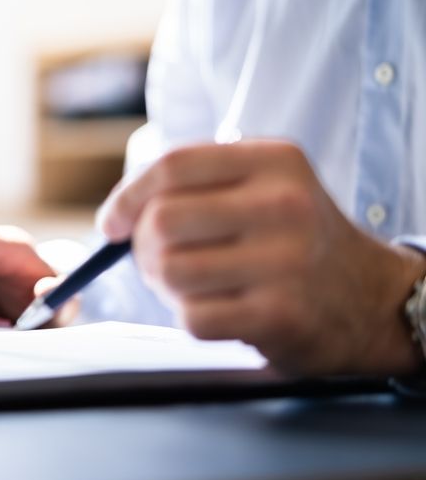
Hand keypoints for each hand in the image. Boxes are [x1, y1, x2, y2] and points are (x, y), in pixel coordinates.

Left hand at [97, 140, 425, 375]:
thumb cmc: (290, 239)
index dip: (127, 196)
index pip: (173, 165)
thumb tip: (115, 217)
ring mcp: (286, 262)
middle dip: (144, 247)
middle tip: (158, 261)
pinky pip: (193, 318)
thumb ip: (193, 185)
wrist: (369, 299)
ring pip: (171, 271)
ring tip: (192, 286)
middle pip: (163, 220)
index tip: (111, 223)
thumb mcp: (261, 186)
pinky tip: (221, 311)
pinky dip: (192, 319)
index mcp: (274, 161)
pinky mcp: (281, 315)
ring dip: (165, 286)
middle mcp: (284, 205)